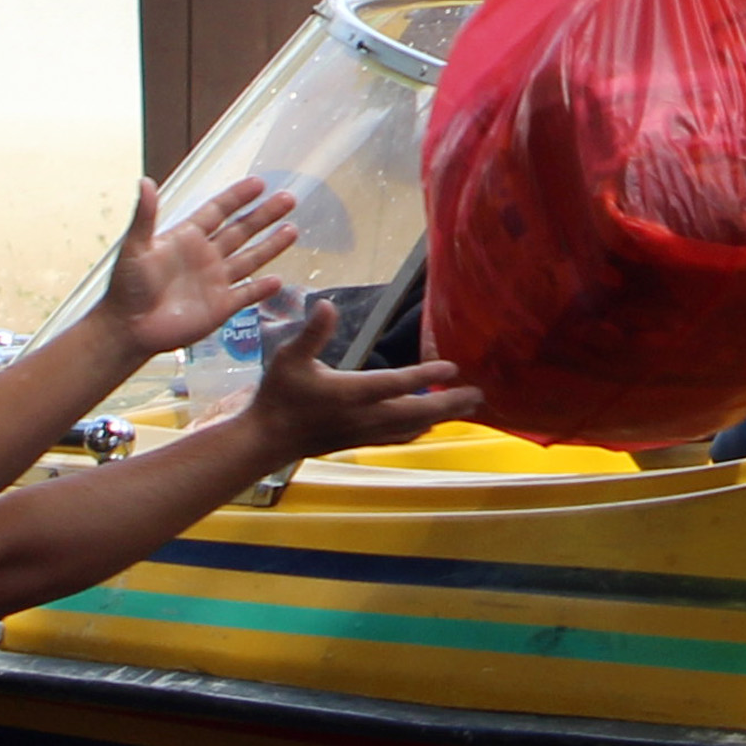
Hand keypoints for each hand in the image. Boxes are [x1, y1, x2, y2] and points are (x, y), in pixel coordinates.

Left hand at [97, 176, 300, 355]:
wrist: (129, 329)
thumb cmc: (126, 288)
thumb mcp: (135, 248)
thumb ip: (145, 216)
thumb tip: (145, 182)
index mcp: (186, 238)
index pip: (218, 211)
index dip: (238, 197)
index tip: (259, 184)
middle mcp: (205, 256)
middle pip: (241, 230)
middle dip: (264, 215)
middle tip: (288, 199)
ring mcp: (215, 281)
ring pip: (249, 259)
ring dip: (270, 245)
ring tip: (292, 230)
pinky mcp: (220, 307)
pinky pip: (246, 294)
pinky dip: (262, 289)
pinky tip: (278, 280)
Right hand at [246, 300, 477, 456]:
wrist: (267, 440)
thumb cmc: (278, 395)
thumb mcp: (289, 358)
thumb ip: (312, 333)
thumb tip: (326, 304)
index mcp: (349, 393)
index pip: (395, 385)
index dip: (425, 376)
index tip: (452, 367)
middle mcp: (363, 416)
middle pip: (416, 412)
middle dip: (448, 403)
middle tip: (478, 394)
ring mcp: (365, 432)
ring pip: (411, 427)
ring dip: (440, 417)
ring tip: (466, 407)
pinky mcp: (362, 441)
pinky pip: (399, 437)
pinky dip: (420, 429)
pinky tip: (430, 425)